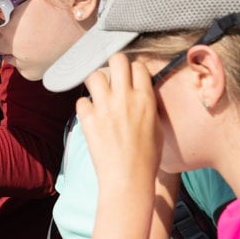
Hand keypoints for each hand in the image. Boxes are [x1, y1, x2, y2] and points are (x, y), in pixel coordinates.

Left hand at [76, 52, 160, 189]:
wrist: (128, 178)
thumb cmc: (147, 157)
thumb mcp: (158, 127)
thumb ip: (149, 105)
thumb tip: (142, 92)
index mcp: (145, 98)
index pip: (139, 66)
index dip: (134, 71)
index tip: (131, 79)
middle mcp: (125, 97)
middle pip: (117, 59)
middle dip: (115, 67)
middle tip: (113, 80)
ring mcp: (105, 106)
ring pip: (95, 75)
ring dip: (97, 83)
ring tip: (100, 95)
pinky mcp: (88, 119)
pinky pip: (82, 100)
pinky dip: (85, 107)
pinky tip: (91, 116)